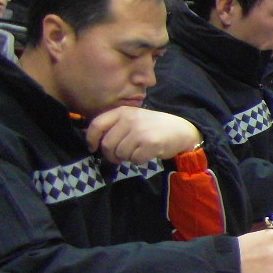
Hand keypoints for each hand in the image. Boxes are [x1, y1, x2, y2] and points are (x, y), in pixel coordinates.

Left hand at [85, 107, 200, 162]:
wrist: (182, 130)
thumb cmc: (154, 126)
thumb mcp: (133, 118)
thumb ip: (115, 125)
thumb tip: (95, 142)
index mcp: (123, 111)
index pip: (97, 125)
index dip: (91, 139)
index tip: (93, 148)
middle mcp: (130, 119)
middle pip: (107, 144)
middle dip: (111, 155)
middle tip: (119, 157)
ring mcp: (140, 131)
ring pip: (120, 153)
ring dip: (126, 158)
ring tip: (137, 151)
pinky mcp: (150, 143)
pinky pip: (134, 159)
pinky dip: (138, 160)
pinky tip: (146, 153)